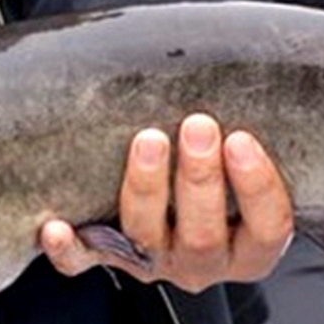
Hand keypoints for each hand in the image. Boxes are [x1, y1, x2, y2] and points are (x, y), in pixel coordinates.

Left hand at [41, 114, 293, 292]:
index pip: (268, 227)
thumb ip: (254, 132)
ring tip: (147, 140)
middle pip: (204, 237)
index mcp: (252, 246)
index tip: (242, 139)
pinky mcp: (109, 256)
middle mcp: (203, 261)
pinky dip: (67, 248)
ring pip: (146, 240)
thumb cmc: (224, 158)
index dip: (257, 187)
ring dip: (146, 188)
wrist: (177, 188)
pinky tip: (55, 227)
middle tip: (197, 125)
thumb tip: (256, 60)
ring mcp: (155, 262)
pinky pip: (83, 262)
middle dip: (199, 178)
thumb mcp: (250, 153)